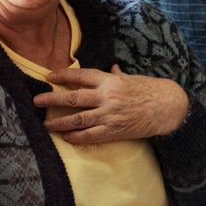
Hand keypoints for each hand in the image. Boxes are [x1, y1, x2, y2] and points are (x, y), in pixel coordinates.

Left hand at [35, 64, 189, 143]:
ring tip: (46, 124)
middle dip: (52, 99)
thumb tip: (111, 68)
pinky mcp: (115, 130)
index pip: (81, 76)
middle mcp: (107, 96)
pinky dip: (77, 137)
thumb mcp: (132, 78)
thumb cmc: (150, 90)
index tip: (49, 76)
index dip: (63, 76)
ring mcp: (110, 115)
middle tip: (37, 101)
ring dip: (60, 122)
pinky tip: (66, 137)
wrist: (168, 107)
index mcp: (110, 80)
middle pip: (73, 98)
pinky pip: (91, 136)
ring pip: (78, 119)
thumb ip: (117, 75)